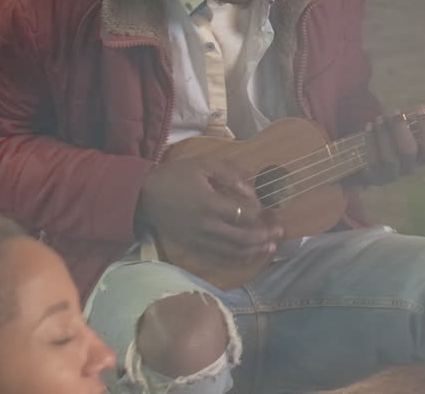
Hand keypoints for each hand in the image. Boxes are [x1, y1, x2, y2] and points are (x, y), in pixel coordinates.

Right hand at [136, 152, 282, 263]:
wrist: (144, 196)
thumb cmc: (177, 176)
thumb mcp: (204, 165)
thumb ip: (230, 176)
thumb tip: (253, 193)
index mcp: (209, 204)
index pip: (243, 215)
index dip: (260, 215)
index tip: (270, 212)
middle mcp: (206, 226)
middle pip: (242, 238)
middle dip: (264, 237)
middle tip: (279, 233)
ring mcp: (199, 240)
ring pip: (233, 252)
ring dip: (255, 251)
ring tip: (271, 247)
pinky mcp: (193, 248)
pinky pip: (219, 258)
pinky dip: (237, 259)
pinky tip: (250, 256)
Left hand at [360, 108, 424, 184]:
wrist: (370, 165)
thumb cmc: (393, 142)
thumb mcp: (407, 134)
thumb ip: (418, 124)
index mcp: (421, 158)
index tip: (420, 107)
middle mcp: (408, 168)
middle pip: (408, 152)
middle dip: (401, 129)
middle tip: (395, 111)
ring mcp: (391, 175)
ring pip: (389, 158)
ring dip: (384, 134)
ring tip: (379, 118)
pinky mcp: (375, 177)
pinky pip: (373, 161)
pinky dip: (371, 141)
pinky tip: (369, 126)